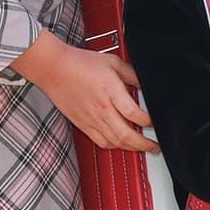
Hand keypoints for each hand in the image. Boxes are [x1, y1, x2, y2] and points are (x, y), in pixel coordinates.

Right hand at [12, 32, 157, 152]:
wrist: (54, 69)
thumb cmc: (80, 63)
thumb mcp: (112, 61)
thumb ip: (131, 74)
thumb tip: (144, 84)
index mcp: (111, 91)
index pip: (134, 114)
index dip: (149, 121)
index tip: (155, 121)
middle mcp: (102, 109)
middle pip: (126, 135)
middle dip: (144, 145)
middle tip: (154, 147)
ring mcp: (91, 119)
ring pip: (115, 142)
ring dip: (130, 148)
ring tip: (141, 148)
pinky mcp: (83, 124)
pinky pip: (101, 142)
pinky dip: (113, 146)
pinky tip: (120, 143)